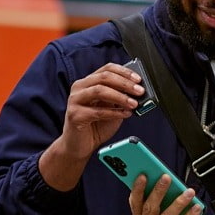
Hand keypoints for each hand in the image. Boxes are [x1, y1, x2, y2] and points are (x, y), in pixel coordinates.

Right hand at [42, 62, 144, 190]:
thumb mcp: (112, 107)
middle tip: (140, 91)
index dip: (124, 72)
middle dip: (125, 84)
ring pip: (100, 91)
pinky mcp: (74, 115)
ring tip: (133, 104)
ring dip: (120, 97)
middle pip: (104, 77)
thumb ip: (121, 98)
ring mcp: (75, 100)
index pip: (107, 69)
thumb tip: (138, 91)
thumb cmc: (95, 125)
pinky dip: (114, 112)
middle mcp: (79, 88)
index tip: (138, 79)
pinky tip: (125, 114)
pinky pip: (97, 111)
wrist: (79, 146)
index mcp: (88, 82)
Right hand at [130, 173, 203, 214]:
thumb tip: (167, 182)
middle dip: (158, 191)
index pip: (135, 204)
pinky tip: (195, 208)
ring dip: (178, 203)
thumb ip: (166, 201)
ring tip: (188, 193)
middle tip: (166, 178)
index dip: (137, 189)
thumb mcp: (171, 214)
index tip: (143, 176)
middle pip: (149, 210)